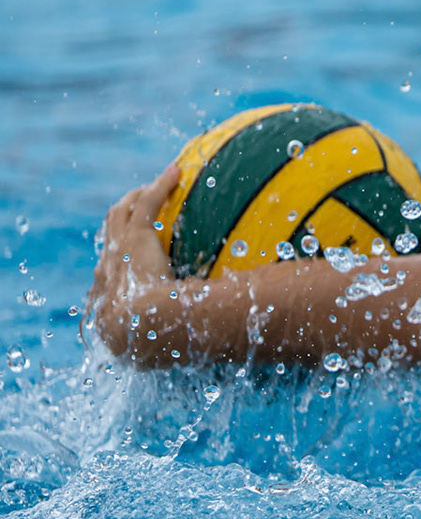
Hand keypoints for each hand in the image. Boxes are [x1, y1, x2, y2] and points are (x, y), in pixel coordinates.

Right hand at [89, 166, 179, 356]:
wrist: (141, 329)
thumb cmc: (155, 342)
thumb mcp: (163, 343)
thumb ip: (181, 337)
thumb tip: (215, 346)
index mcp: (109, 296)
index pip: (108, 272)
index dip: (116, 259)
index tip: (128, 255)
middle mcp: (108, 271)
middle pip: (109, 236)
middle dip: (119, 220)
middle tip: (134, 209)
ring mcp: (118, 251)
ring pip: (120, 215)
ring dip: (135, 199)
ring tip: (149, 188)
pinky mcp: (135, 238)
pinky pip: (147, 204)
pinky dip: (160, 187)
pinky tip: (176, 172)